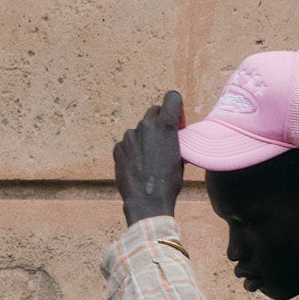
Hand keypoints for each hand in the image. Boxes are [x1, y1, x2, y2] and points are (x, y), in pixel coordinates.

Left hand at [113, 90, 185, 226]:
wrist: (147, 202)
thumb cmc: (168, 183)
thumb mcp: (180, 159)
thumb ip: (175, 140)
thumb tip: (173, 137)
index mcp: (165, 126)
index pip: (172, 97)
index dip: (176, 107)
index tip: (176, 121)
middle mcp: (146, 126)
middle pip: (154, 112)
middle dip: (160, 122)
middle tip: (164, 141)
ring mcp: (129, 136)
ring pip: (140, 130)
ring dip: (145, 139)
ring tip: (150, 160)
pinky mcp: (118, 148)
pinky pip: (127, 144)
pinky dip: (133, 151)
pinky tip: (138, 166)